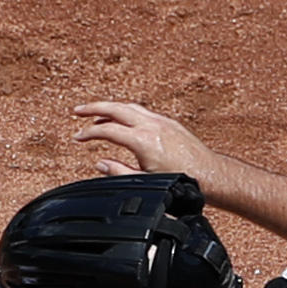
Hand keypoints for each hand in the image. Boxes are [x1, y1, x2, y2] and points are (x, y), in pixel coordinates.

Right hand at [70, 100, 221, 180]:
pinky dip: (127, 112)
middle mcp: (151, 125)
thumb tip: (100, 164)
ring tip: (96, 115)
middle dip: (93, 108)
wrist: (210, 175)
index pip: (107, 130)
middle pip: (115, 108)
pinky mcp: (170, 123)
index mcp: (142, 140)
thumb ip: (118, 172)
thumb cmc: (181, 179)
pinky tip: (124, 119)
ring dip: (110, 108)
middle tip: (77, 110)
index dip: (88, 133)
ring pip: (130, 107)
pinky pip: (143, 111)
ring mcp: (162, 121)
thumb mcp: (144, 180)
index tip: (77, 137)